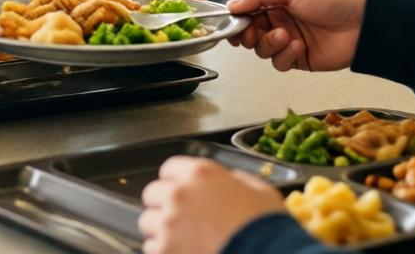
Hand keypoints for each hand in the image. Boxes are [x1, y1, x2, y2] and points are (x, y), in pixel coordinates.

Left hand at [140, 157, 285, 253]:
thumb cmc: (267, 227)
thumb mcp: (259, 190)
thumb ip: (233, 180)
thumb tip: (226, 182)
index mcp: (200, 174)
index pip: (169, 168)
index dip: (177, 180)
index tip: (182, 189)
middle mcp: (178, 195)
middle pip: (152, 194)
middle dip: (165, 204)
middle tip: (182, 216)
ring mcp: (168, 225)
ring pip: (148, 223)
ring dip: (162, 229)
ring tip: (183, 238)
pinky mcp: (164, 251)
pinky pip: (151, 248)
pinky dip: (165, 251)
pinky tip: (184, 252)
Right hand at [226, 0, 366, 71]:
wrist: (364, 22)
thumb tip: (232, 4)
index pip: (247, 10)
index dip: (237, 18)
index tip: (232, 23)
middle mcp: (281, 19)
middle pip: (250, 33)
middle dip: (248, 34)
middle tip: (253, 33)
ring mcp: (289, 40)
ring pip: (262, 50)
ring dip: (269, 44)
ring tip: (286, 35)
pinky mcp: (299, 58)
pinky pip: (279, 63)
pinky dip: (285, 56)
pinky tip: (299, 46)